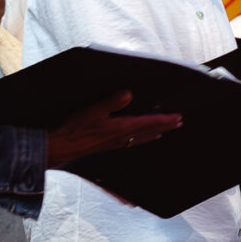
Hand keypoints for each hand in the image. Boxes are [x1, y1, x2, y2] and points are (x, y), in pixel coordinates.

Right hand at [47, 91, 179, 166]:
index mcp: (121, 127)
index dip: (164, 120)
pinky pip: (130, 143)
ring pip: (140, 138)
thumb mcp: (93, 111)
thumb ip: (111, 102)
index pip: (148, 122)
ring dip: (153, 133)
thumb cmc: (75, 129)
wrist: (62, 147)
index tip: (178, 117)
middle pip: (149, 131)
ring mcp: (115, 143)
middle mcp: (121, 137)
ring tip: (162, 132)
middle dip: (164, 126)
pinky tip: (136, 140)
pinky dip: (139, 140)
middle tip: (178, 124)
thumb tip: (128, 94)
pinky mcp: (107, 145)